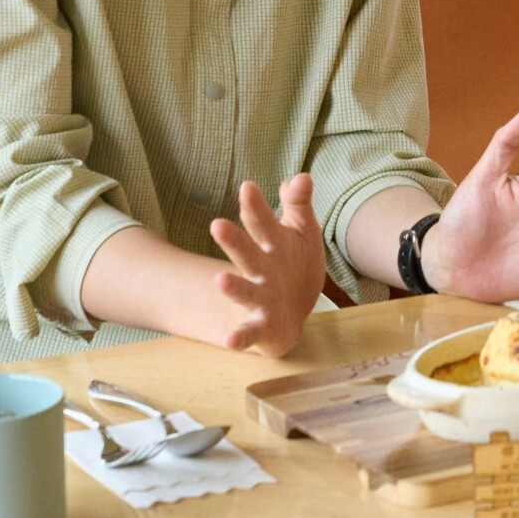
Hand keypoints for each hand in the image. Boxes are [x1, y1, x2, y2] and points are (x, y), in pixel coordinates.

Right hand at [206, 174, 328, 354]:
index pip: (262, 222)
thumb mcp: (301, 230)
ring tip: (219, 280)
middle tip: (217, 225)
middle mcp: (260, 269)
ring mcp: (259, 298)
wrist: (292, 309)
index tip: (248, 187)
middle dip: (235, 241)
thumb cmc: (293, 262)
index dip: (256, 206)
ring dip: (233, 287)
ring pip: (244, 291)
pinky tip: (230, 341)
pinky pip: (249, 332)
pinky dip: (239, 337)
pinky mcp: (261, 326)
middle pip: (247, 253)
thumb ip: (298, 204)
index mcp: (270, 244)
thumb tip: (300, 177)